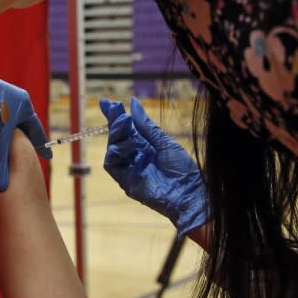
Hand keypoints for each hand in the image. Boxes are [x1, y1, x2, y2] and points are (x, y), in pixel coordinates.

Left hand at [0, 66, 50, 191]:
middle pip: (20, 126)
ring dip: (4, 137)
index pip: (36, 129)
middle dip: (22, 141)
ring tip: (6, 151)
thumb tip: (2, 186)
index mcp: (24, 105)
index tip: (47, 156)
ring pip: (4, 124)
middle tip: (27, 155)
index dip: (41, 144)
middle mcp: (13, 100)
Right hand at [100, 97, 207, 236]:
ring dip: (116, 133)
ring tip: (125, 121)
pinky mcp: (125, 181)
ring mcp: (128, 169)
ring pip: (112, 148)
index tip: (107, 102)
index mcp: (144, 147)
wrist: (190, 194)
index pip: (125, 129)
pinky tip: (131, 144)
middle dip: (113, 121)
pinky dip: (117, 151)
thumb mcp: (164, 142)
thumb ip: (146, 125)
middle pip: (116, 137)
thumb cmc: (183, 169)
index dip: (115, 117)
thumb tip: (133, 102)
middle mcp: (133, 156)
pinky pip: (112, 164)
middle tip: (113, 106)